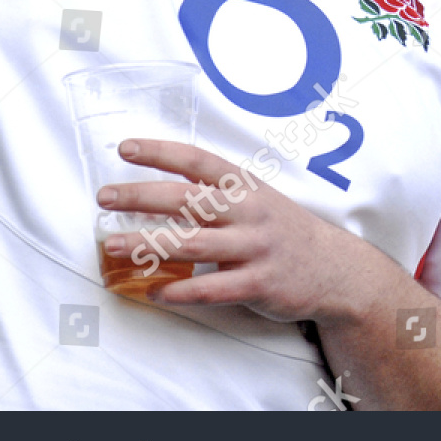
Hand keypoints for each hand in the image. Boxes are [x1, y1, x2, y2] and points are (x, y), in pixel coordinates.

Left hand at [96, 138, 360, 322]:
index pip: (199, 162)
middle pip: (188, 199)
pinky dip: (180, 291)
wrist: (336, 270)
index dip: (162, 152)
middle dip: (142, 195)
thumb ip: (219, 197)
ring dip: (147, 244)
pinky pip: (213, 287)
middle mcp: (250, 212)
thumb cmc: (285, 233)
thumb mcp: (259, 202)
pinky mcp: (260, 284)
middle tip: (104, 196)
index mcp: (248, 187)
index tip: (126, 148)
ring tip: (112, 246)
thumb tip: (159, 194)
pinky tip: (155, 292)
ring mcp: (256, 248)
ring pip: (193, 243)